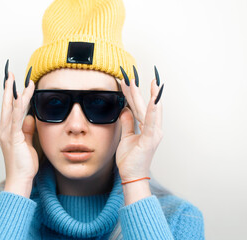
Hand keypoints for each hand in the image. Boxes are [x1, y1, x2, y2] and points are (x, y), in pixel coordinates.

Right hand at [0, 66, 37, 183]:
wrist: (20, 180)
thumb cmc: (23, 165)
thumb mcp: (27, 144)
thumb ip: (27, 130)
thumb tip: (30, 118)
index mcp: (7, 132)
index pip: (9, 109)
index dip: (11, 95)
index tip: (14, 83)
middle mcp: (4, 131)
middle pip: (6, 105)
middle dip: (8, 88)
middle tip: (10, 74)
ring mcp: (7, 134)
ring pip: (11, 109)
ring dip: (16, 93)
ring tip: (19, 80)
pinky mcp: (14, 138)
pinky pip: (17, 118)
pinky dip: (19, 106)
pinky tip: (22, 97)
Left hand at [116, 66, 164, 181]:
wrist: (132, 176)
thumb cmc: (130, 159)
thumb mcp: (126, 137)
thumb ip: (127, 123)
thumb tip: (124, 110)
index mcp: (148, 127)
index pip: (140, 106)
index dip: (136, 92)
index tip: (130, 79)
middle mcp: (154, 129)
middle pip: (145, 105)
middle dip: (139, 89)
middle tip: (134, 74)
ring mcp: (154, 134)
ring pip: (151, 111)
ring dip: (149, 95)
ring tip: (151, 81)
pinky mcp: (150, 140)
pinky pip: (152, 124)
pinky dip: (154, 112)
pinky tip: (154, 101)